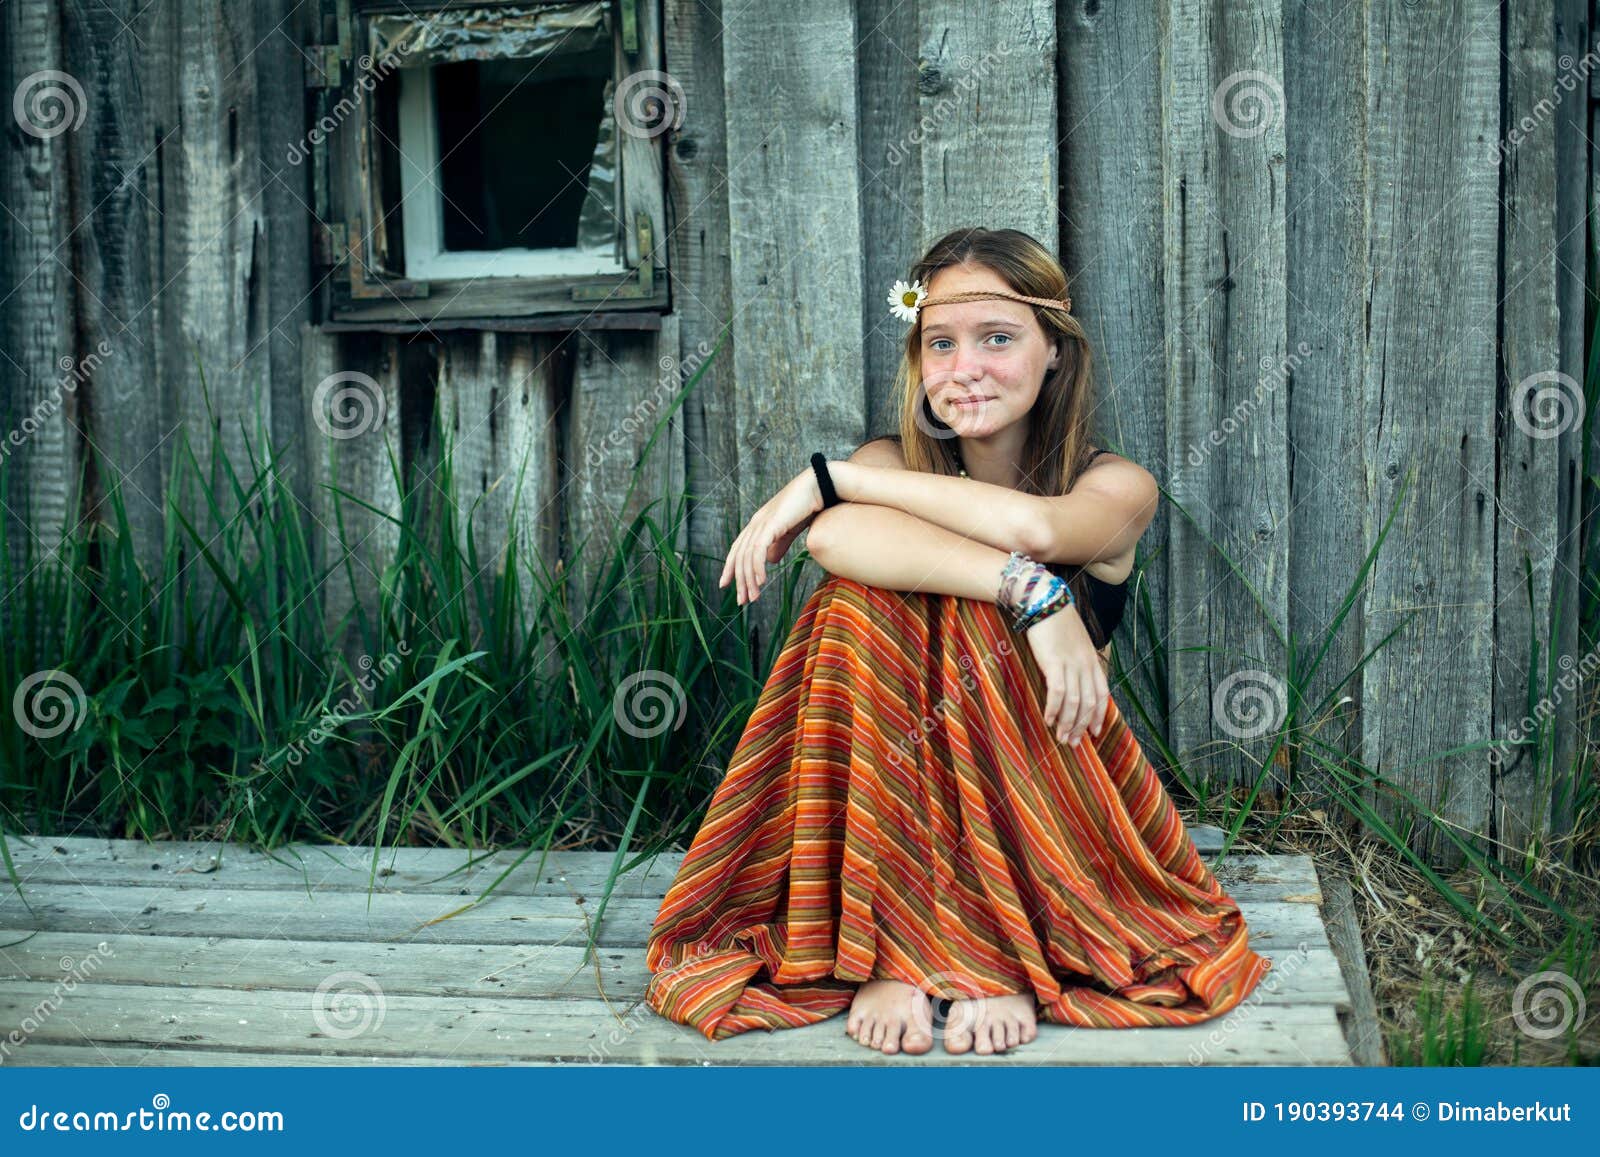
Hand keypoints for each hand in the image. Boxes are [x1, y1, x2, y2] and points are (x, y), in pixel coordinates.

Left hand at [719, 468, 824, 603]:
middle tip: (741, 601)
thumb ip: (779, 544)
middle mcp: (755, 523)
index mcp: (758, 524)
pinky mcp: (770, 524)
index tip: (726, 585)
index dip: (730, 567)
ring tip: (753, 596)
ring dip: (748, 579)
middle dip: (739, 580)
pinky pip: (758, 550)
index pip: (737, 549)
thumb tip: (771, 561)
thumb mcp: (789, 530)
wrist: (818, 488)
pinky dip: (757, 568)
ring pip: (746, 556)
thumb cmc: (806, 507)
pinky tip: (761, 581)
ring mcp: (761, 523)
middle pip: (739, 556)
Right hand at [1021, 603, 1108, 746]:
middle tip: (1074, 743)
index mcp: (1092, 660)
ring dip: (1068, 723)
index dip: (1099, 715)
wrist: (1045, 601)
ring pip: (1074, 702)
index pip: (1102, 694)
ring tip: (1061, 738)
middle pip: (1088, 703)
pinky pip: (1057, 692)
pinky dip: (1054, 709)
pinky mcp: (1054, 662)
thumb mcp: (1075, 642)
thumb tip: (1074, 679)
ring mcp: (1071, 664)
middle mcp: (1085, 665)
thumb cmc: (1057, 622)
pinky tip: (1048, 720)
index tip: (1095, 732)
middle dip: (1082, 726)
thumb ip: (1078, 660)